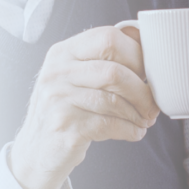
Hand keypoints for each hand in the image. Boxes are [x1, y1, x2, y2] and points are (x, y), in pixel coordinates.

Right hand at [7, 26, 159, 188]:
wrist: (36, 150)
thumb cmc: (64, 110)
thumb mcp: (74, 77)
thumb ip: (102, 59)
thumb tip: (143, 44)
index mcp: (63, 52)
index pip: (107, 38)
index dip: (136, 55)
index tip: (147, 73)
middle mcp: (57, 72)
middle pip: (114, 72)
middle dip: (141, 90)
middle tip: (152, 104)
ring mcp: (58, 100)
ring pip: (113, 100)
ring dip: (137, 113)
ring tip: (144, 119)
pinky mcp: (65, 127)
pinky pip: (108, 124)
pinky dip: (129, 129)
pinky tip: (134, 131)